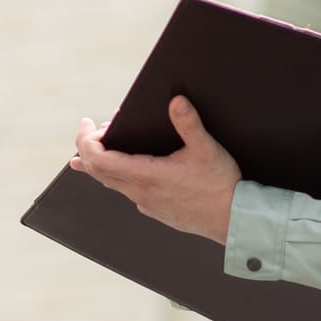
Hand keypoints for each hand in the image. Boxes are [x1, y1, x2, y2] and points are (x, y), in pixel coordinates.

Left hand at [72, 97, 240, 244]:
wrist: (234, 220)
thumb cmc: (220, 185)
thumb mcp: (206, 148)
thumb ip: (188, 123)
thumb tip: (176, 100)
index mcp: (146, 176)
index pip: (99, 160)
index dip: (86, 141)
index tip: (87, 124)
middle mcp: (141, 192)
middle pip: (98, 171)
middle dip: (88, 147)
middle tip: (91, 128)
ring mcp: (147, 204)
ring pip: (110, 183)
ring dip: (100, 162)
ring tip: (95, 146)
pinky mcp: (156, 210)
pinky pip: (126, 191)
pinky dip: (116, 175)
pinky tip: (125, 169)